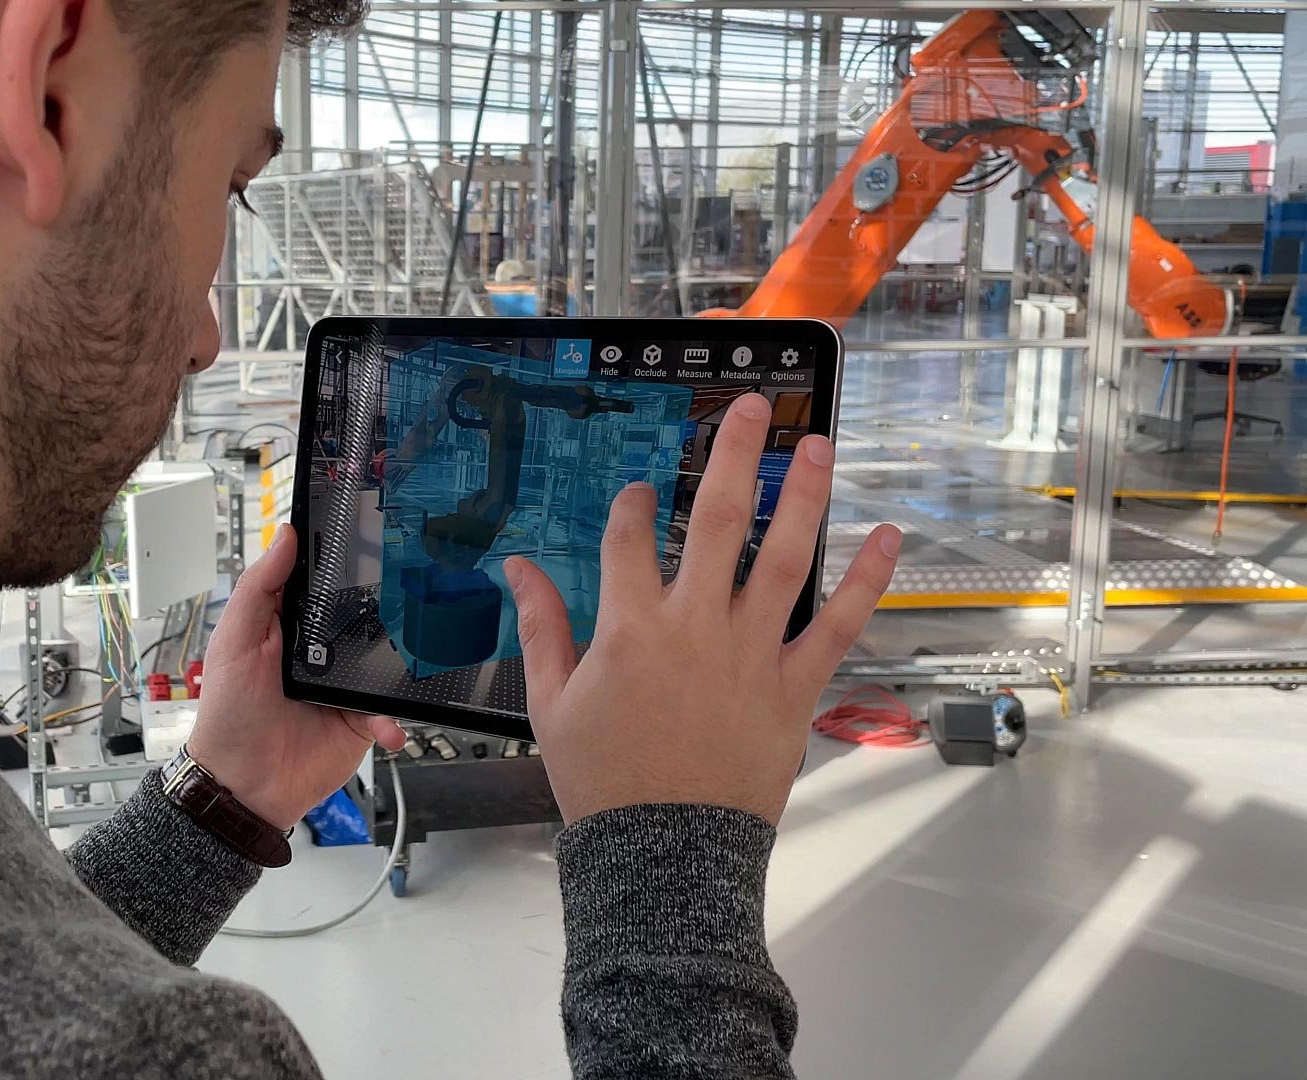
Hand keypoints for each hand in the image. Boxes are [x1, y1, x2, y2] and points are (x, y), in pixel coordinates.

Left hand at [187, 528, 406, 830]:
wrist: (242, 786)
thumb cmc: (228, 714)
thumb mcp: (235, 642)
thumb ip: (259, 588)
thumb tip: (285, 537)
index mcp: (290, 626)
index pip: (321, 584)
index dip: (340, 563)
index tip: (366, 536)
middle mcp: (320, 652)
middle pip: (363, 617)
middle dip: (386, 609)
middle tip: (406, 597)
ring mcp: (343, 686)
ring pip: (385, 662)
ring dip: (399, 663)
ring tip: (407, 662)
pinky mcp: (360, 720)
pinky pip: (388, 711)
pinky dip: (393, 718)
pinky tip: (386, 724)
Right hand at [506, 394, 901, 825]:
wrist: (663, 853)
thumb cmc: (604, 782)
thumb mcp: (551, 702)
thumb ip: (541, 626)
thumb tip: (518, 569)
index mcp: (631, 628)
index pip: (632, 538)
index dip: (634, 504)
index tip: (640, 492)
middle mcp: (696, 627)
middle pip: (720, 520)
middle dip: (734, 454)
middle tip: (752, 407)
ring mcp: (753, 653)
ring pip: (786, 557)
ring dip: (806, 495)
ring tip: (820, 446)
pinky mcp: (795, 687)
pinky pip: (840, 625)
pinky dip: (866, 580)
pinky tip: (885, 537)